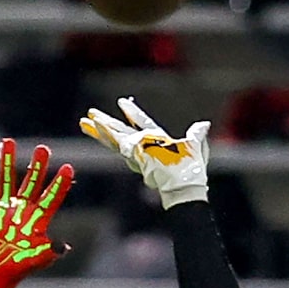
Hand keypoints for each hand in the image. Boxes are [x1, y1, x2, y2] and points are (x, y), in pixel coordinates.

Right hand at [0, 140, 73, 287]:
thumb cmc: (19, 267)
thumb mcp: (38, 259)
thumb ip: (49, 251)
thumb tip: (63, 247)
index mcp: (37, 219)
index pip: (51, 197)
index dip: (60, 184)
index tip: (68, 168)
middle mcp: (22, 209)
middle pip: (32, 182)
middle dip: (37, 166)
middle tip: (43, 148)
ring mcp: (4, 208)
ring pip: (7, 179)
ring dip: (7, 162)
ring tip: (8, 142)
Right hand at [81, 98, 209, 209]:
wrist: (185, 186)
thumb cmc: (191, 171)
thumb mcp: (196, 146)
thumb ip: (196, 134)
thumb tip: (204, 124)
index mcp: (157, 142)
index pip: (142, 124)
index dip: (133, 113)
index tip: (123, 102)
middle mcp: (144, 147)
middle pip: (121, 131)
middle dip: (106, 123)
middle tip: (90, 114)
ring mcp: (138, 152)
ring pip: (115, 138)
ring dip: (100, 128)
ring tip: (84, 120)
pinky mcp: (134, 155)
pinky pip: (117, 144)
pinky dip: (106, 134)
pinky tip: (95, 125)